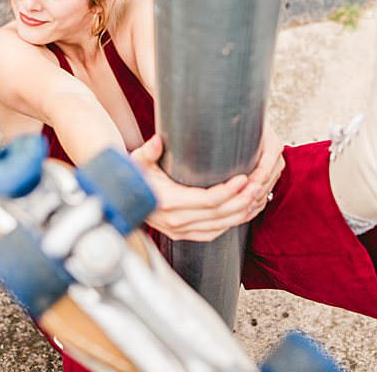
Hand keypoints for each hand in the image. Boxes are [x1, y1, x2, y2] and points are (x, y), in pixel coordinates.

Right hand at [129, 128, 285, 241]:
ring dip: (240, 213)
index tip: (243, 177)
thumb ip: (149, 151)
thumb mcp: (135, 162)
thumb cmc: (130, 178)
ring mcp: (180, 231)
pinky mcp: (183, 236)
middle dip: (242, 201)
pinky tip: (241, 212)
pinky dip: (231, 224)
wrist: (119, 202)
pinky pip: (213, 234)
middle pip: (219, 215)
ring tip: (255, 196)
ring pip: (220, 227)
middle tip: (257, 185)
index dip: (228, 191)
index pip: (207, 201)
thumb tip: (159, 140)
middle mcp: (176, 221)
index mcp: (168, 203)